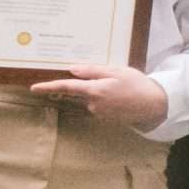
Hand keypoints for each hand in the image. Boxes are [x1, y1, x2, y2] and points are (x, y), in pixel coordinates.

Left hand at [29, 63, 169, 127]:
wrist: (155, 106)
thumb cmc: (137, 85)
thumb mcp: (116, 71)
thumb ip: (92, 71)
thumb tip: (72, 70)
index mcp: (95, 90)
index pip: (66, 87)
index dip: (48, 87)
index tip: (34, 88)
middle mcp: (93, 104)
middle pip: (81, 91)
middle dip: (90, 84)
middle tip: (115, 80)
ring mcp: (99, 113)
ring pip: (91, 98)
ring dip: (101, 91)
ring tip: (122, 88)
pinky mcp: (105, 118)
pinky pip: (100, 105)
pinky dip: (107, 100)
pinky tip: (122, 97)